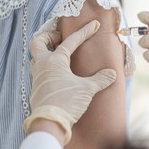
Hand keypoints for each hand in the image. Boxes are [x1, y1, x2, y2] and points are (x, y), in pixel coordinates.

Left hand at [24, 20, 115, 144]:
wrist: (49, 123)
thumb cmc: (66, 102)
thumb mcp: (86, 89)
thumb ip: (100, 79)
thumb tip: (112, 73)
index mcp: (55, 61)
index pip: (71, 41)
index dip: (84, 32)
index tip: (94, 25)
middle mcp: (43, 65)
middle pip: (38, 41)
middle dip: (49, 36)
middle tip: (60, 38)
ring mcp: (38, 76)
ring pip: (36, 55)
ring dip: (46, 50)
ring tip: (59, 52)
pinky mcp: (37, 86)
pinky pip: (38, 68)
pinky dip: (46, 64)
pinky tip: (57, 71)